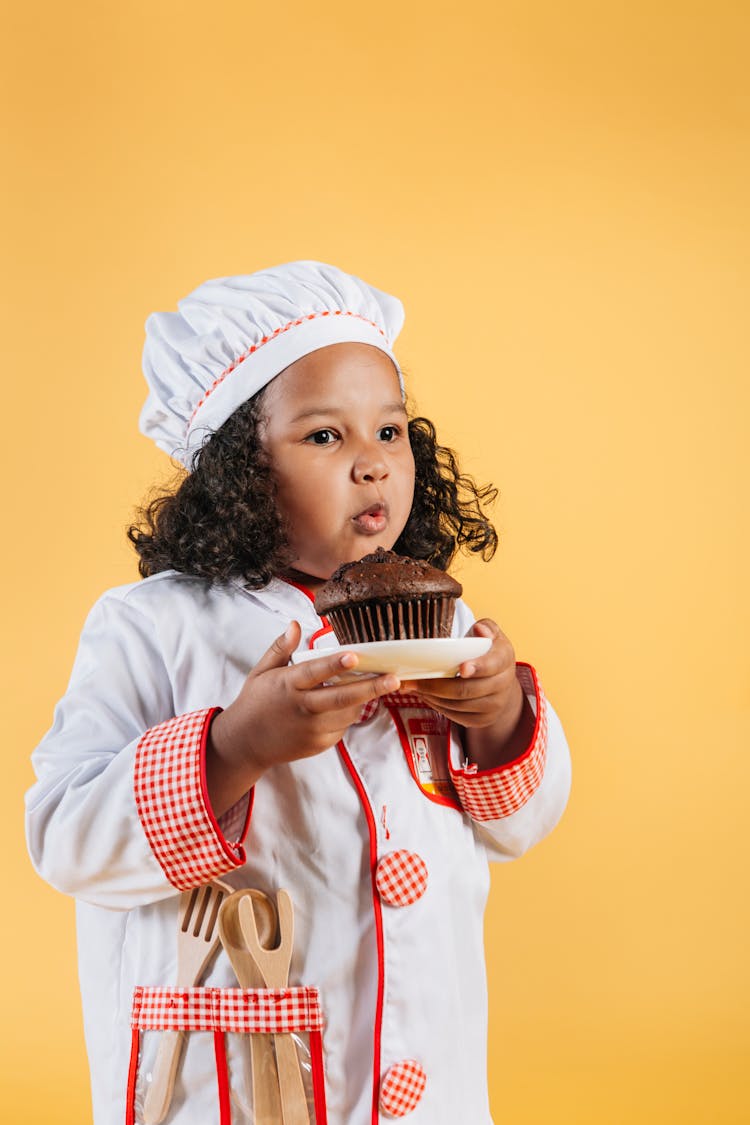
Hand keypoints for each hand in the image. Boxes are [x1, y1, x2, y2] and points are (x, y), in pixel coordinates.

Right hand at [206, 621, 400, 814]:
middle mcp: (303, 708)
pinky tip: (341, 706)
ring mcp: (312, 729)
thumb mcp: (261, 672)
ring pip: (348, 713)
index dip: (335, 665)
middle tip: (394, 679)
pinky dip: (347, 715)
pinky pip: (343, 727)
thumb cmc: (255, 703)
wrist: (245, 743)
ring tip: (373, 686)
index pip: (315, 673)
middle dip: (370, 688)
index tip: (355, 656)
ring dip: (362, 700)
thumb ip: (281, 648)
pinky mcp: (319, 744)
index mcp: (288, 686)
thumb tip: (295, 624)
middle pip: (341, 698)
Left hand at [403, 619, 534, 768]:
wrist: (502, 681)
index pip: (492, 665)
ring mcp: (494, 705)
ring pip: (458, 705)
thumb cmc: (489, 652)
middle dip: (436, 686)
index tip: (461, 668)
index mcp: (504, 659)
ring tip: (413, 687)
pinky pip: (456, 716)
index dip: (477, 667)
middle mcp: (503, 684)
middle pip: (467, 690)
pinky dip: (437, 707)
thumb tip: (480, 629)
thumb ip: (486, 627)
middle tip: (412, 680)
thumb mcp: (491, 634)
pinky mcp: (483, 719)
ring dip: (432, 697)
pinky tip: (426, 696)